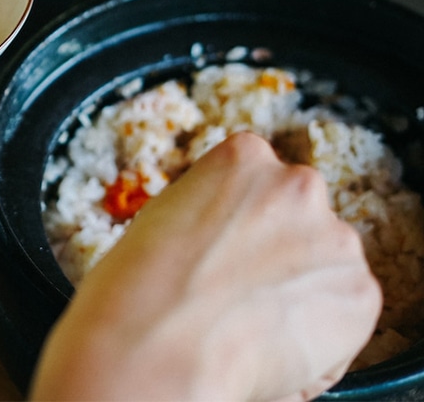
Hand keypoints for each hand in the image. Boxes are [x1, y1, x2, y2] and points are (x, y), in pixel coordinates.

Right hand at [30, 131, 381, 401]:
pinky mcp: (359, 292)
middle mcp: (298, 184)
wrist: (157, 340)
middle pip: (301, 216)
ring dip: (303, 289)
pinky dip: (320, 338)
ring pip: (327, 264)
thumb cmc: (142, 283)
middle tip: (244, 287)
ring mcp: (334, 237)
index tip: (230, 247)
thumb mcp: (168, 214)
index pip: (262, 181)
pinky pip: (344, 316)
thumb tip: (231, 238)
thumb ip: (214, 211)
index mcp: (245, 154)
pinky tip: (272, 347)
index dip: (245, 221)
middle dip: (281, 248)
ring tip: (254, 323)